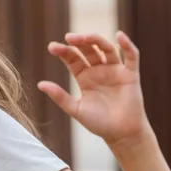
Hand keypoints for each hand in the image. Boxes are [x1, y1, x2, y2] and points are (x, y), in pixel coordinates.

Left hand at [38, 31, 151, 146]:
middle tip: (68, 38)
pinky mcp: (130, 74)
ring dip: (96, 39)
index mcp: (84, 77)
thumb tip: (39, 84)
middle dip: (78, 42)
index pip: (73, 58)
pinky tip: (119, 36)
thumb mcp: (76, 109)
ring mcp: (115, 70)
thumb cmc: (99, 123)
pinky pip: (131, 56)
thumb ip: (60, 96)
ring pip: (106, 48)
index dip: (63, 51)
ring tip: (85, 36)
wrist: (121, 135)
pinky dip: (127, 44)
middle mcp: (99, 70)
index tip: (52, 47)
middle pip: (88, 49)